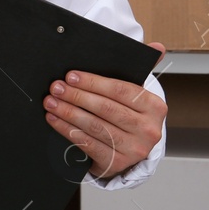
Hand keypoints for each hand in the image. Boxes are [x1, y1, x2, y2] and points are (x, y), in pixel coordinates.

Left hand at [45, 42, 167, 178]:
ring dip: (68, 112)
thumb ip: (142, 69)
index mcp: (155, 107)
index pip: (121, 90)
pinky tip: (54, 120)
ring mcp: (134, 148)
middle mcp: (149, 129)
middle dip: (77, 96)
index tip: (70, 76)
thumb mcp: (136, 94)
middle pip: (106, 108)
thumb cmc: (127, 115)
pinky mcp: (117, 162)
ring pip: (95, 126)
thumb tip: (158, 46)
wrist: (126, 151)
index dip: (94, 82)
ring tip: (51, 102)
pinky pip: (88, 143)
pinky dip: (68, 130)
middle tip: (55, 88)